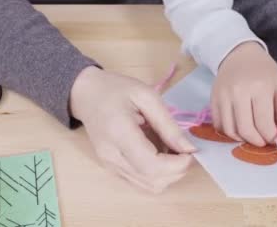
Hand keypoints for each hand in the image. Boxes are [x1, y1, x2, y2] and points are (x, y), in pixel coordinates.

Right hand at [69, 66, 195, 192]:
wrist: (85, 94)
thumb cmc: (115, 89)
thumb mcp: (146, 96)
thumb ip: (167, 124)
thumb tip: (189, 149)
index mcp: (118, 133)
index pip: (151, 165)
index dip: (178, 165)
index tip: (191, 151)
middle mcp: (112, 156)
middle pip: (152, 181)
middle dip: (177, 170)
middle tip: (184, 149)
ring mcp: (110, 166)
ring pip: (148, 186)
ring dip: (168, 174)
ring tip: (170, 149)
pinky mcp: (112, 169)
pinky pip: (140, 182)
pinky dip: (157, 174)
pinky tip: (158, 154)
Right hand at [211, 42, 276, 145]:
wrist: (239, 54)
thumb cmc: (263, 70)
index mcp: (259, 88)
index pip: (264, 124)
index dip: (271, 137)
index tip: (275, 138)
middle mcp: (238, 92)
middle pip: (246, 129)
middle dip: (257, 141)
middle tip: (263, 141)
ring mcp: (223, 96)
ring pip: (230, 130)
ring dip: (242, 139)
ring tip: (251, 135)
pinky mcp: (213, 99)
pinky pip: (218, 124)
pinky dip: (228, 132)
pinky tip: (238, 128)